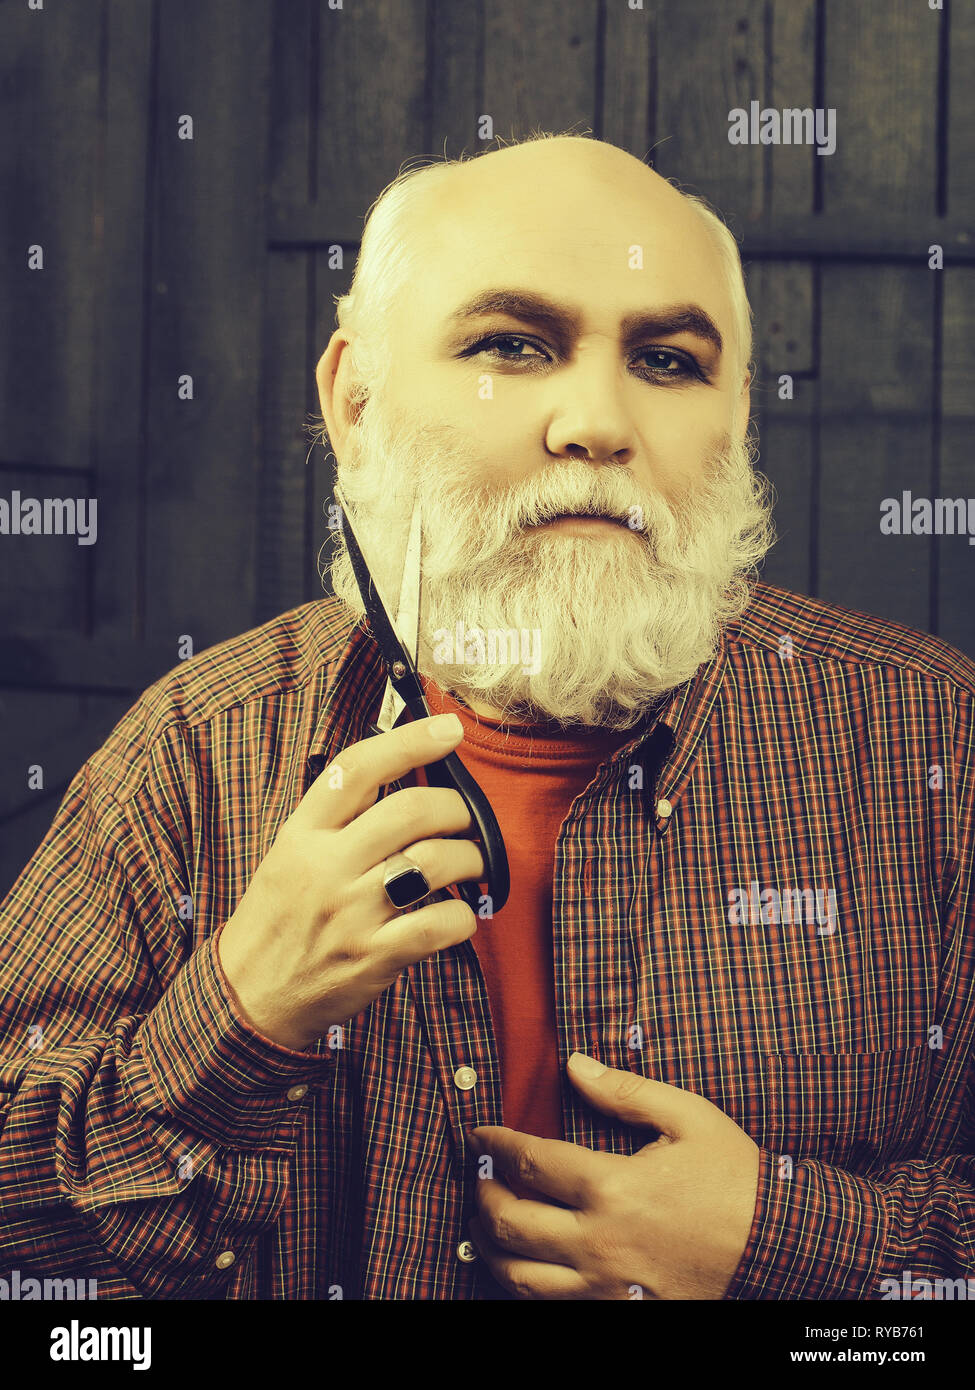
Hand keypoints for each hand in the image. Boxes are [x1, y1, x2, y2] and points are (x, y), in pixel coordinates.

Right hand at [217, 713, 483, 1048]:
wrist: (248, 995)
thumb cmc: (280, 916)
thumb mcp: (291, 853)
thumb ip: (339, 817)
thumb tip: (403, 772)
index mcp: (303, 832)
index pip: (359, 767)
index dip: (410, 740)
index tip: (450, 729)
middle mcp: (326, 866)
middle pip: (412, 810)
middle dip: (457, 807)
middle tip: (465, 818)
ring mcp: (351, 913)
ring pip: (435, 861)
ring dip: (470, 857)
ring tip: (470, 862)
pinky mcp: (375, 957)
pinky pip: (442, 922)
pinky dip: (465, 914)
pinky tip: (458, 913)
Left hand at [465, 1052, 759, 1299]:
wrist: (779, 1245)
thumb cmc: (734, 1177)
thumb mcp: (687, 1117)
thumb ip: (624, 1091)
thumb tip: (574, 1065)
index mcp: (612, 1187)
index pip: (530, 1162)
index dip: (496, 1144)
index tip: (481, 1133)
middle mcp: (600, 1243)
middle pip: (510, 1222)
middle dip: (483, 1194)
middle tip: (479, 1175)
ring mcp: (607, 1288)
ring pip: (520, 1277)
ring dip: (490, 1247)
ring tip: (484, 1223)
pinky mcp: (621, 1313)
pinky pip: (553, 1307)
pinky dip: (524, 1286)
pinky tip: (521, 1265)